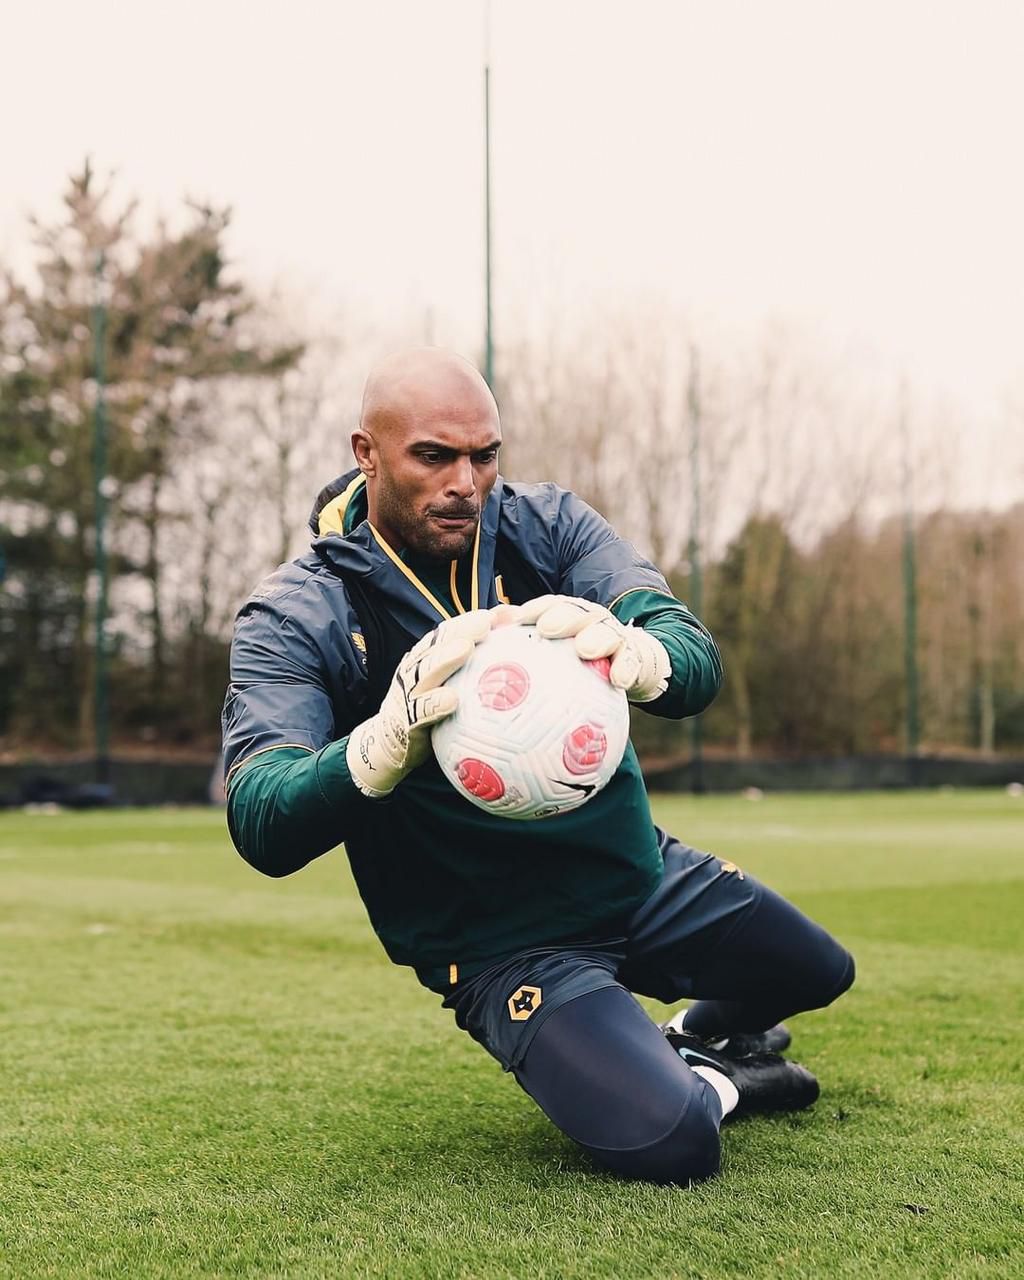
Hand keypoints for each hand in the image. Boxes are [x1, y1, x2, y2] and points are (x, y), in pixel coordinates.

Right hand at [346, 610, 491, 797]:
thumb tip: (506, 640)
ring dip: (445, 659)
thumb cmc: (428, 708)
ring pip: (425, 672)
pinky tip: (453, 699)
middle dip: (460, 631)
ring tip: (466, 649)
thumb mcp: (447, 684)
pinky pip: (420, 711)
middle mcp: (413, 671)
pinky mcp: (406, 721)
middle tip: (485, 623)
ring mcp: (407, 694)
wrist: (390, 745)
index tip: (494, 614)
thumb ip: (470, 664)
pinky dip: (435, 704)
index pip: (445, 633)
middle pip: (436, 645)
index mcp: (423, 659)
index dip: (467, 621)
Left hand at [515, 594, 670, 702]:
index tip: (518, 619)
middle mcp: (593, 621)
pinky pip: (632, 661)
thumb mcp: (558, 653)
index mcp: (572, 617)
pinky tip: (618, 679)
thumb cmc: (584, 661)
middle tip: (547, 628)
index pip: (552, 606)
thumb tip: (494, 634)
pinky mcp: (636, 657)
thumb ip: (528, 646)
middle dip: (563, 617)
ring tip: (585, 649)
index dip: (536, 609)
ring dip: (597, 638)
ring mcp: (615, 637)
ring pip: (607, 631)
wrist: (634, 665)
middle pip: (578, 612)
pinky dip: (626, 668)